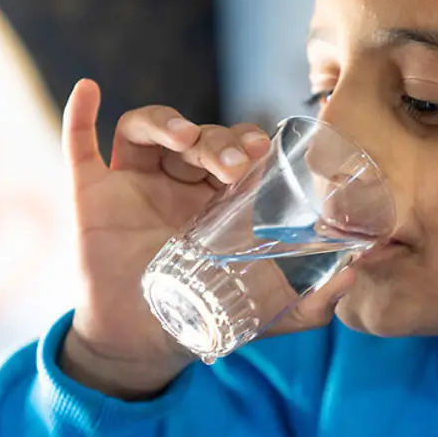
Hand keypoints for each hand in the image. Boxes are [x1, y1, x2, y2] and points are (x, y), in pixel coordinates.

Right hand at [59, 80, 350, 398]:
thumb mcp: (259, 310)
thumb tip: (357, 273)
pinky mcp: (90, 192)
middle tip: (234, 166)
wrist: (138, 346)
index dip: (246, 141)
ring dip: (166, 122)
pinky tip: (90, 91)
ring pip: (146, 129)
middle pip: (195, 136)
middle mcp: (173, 182)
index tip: (263, 153)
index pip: (232, 149)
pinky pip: (81, 144)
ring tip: (184, 140)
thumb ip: (308, 303)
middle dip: (217, 140)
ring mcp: (130, 183)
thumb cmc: (196, 317)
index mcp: (213, 198)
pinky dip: (81, 115)